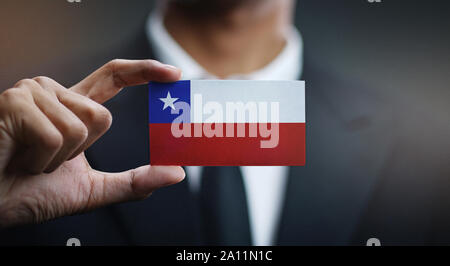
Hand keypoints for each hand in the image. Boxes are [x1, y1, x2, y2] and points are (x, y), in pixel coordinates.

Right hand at [0, 59, 184, 227]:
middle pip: (102, 116)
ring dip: (59, 158)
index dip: (144, 71)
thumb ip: (134, 182)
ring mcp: (33, 93)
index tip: (173, 74)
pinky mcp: (15, 102)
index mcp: (72, 107)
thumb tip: (176, 173)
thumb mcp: (92, 190)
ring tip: (30, 159)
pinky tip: (19, 158)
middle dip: (81, 152)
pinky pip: (56, 135)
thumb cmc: (29, 192)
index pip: (113, 77)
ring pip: (82, 126)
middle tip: (48, 161)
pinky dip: (42, 160)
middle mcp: (53, 93)